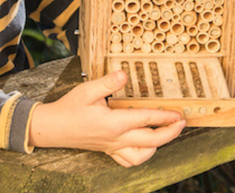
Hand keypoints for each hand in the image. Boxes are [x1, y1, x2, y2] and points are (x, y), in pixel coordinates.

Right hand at [30, 70, 185, 165]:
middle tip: (182, 123)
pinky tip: (146, 147)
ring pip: (142, 155)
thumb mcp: (87, 90)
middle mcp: (116, 138)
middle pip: (151, 141)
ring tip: (166, 134)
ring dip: (157, 146)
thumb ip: (108, 82)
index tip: (179, 114)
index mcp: (113, 123)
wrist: (52, 128)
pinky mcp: (108, 150)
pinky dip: (142, 155)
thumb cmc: (69, 109)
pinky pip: (129, 160)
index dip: (166, 117)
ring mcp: (113, 147)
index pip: (146, 120)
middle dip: (170, 133)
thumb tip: (124, 74)